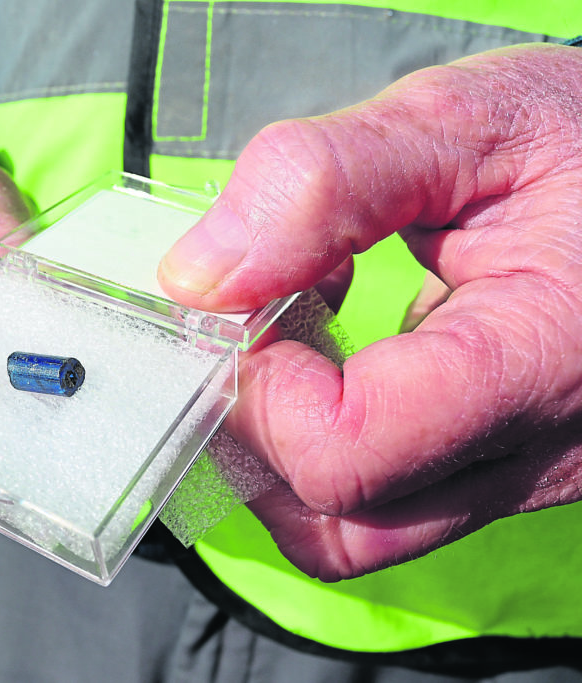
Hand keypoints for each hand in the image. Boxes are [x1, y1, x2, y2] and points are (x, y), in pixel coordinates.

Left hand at [159, 44, 581, 580]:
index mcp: (537, 364)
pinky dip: (327, 432)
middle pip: (331, 523)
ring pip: (353, 529)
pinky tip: (337, 343)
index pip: (339, 457)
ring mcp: (524, 474)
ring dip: (284, 441)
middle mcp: (539, 453)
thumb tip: (199, 278)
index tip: (249, 301)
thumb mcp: (464, 121)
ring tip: (301, 324)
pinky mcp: (506, 466)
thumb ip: (323, 186)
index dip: (258, 387)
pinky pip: (387, 497)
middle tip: (258, 317)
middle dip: (255, 424)